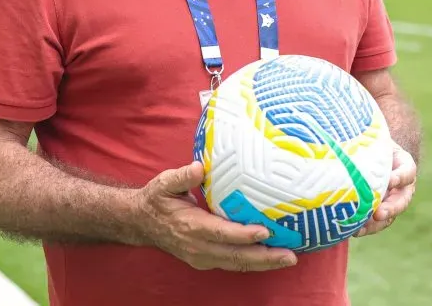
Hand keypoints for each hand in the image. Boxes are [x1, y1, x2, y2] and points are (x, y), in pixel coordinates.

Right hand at [134, 161, 297, 271]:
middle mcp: (198, 247)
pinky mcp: (205, 261)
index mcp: (190, 226)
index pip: (221, 233)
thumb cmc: (157, 199)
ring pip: (236, 264)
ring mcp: (202, 257)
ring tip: (288, 259)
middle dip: (264, 257)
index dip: (243, 234)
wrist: (141, 223)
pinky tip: (269, 257)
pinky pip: (232, 264)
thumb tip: (200, 167)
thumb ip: (183, 176)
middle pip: (236, 256)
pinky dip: (252, 262)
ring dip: (263, 263)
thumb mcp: (164, 183)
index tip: (265, 230)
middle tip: (290, 256)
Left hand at [356, 142, 416, 237]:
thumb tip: (343, 126)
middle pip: (402, 199)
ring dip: (377, 223)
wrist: (367, 154)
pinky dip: (366, 228)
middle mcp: (401, 185)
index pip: (407, 171)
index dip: (401, 176)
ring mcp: (391, 200)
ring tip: (363, 228)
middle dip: (391, 208)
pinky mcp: (379, 210)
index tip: (392, 180)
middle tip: (379, 213)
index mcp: (403, 164)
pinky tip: (353, 231)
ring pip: (389, 216)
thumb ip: (364, 137)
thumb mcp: (372, 137)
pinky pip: (376, 223)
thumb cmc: (370, 142)